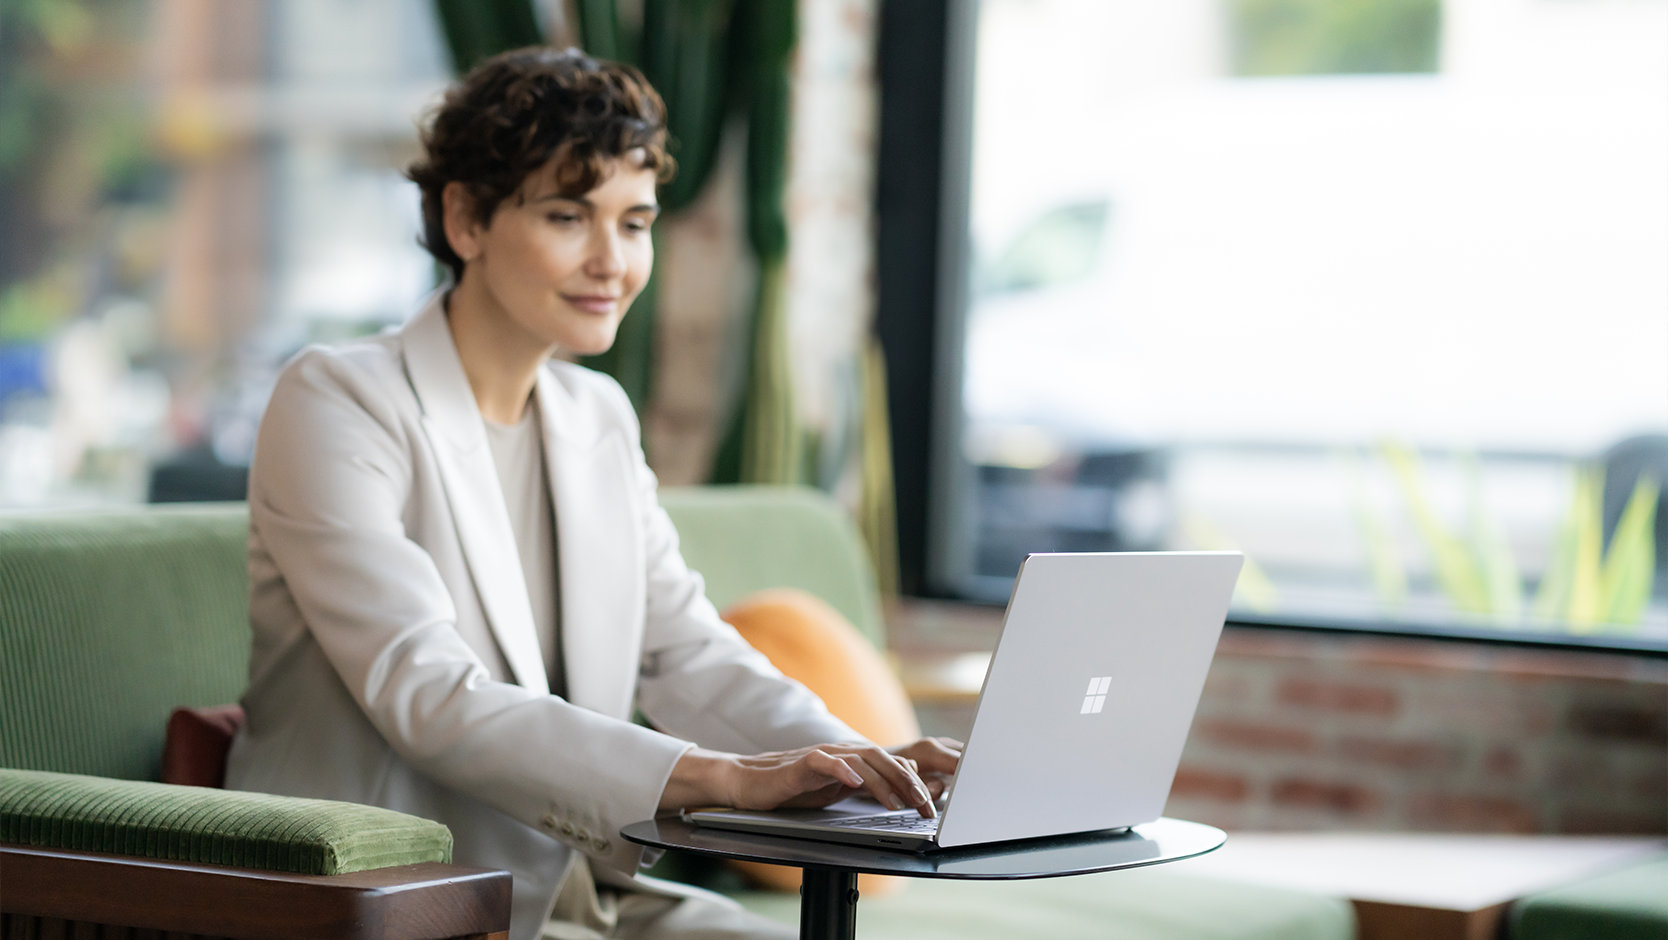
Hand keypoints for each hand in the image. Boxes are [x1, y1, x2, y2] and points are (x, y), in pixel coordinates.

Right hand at [663, 739, 955, 817]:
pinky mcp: (801, 762)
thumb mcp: (839, 792)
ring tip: (900, 803)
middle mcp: (844, 752)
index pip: (894, 765)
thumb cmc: (796, 787)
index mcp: (855, 759)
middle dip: (909, 785)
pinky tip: (854, 782)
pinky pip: (825, 762)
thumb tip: (905, 796)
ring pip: (862, 760)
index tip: (934, 807)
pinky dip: (841, 770)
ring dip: (884, 782)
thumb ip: (868, 790)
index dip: (917, 784)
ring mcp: (824, 755)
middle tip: (927, 808)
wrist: (751, 781)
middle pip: (885, 760)